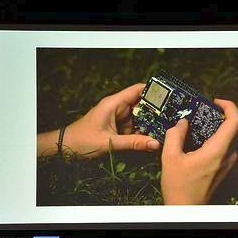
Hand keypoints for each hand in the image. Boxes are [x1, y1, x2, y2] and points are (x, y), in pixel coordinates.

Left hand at [38, 83, 159, 157]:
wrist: (65, 147)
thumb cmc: (82, 140)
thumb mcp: (110, 142)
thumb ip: (133, 143)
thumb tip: (155, 143)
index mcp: (114, 103)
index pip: (138, 90)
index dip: (154, 91)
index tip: (170, 97)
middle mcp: (117, 108)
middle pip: (142, 105)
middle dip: (155, 112)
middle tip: (172, 118)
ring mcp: (118, 118)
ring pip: (140, 118)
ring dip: (149, 125)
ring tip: (164, 130)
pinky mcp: (117, 127)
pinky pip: (134, 128)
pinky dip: (141, 133)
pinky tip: (151, 139)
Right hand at [161, 99, 237, 204]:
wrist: (186, 209)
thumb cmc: (179, 187)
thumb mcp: (170, 157)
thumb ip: (175, 135)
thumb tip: (181, 122)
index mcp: (218, 150)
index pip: (236, 121)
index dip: (229, 106)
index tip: (216, 102)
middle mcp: (228, 155)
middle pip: (234, 127)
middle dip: (221, 115)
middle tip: (205, 110)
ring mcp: (229, 163)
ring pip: (230, 137)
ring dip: (217, 127)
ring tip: (200, 124)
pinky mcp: (225, 168)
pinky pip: (225, 146)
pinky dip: (216, 138)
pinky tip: (200, 139)